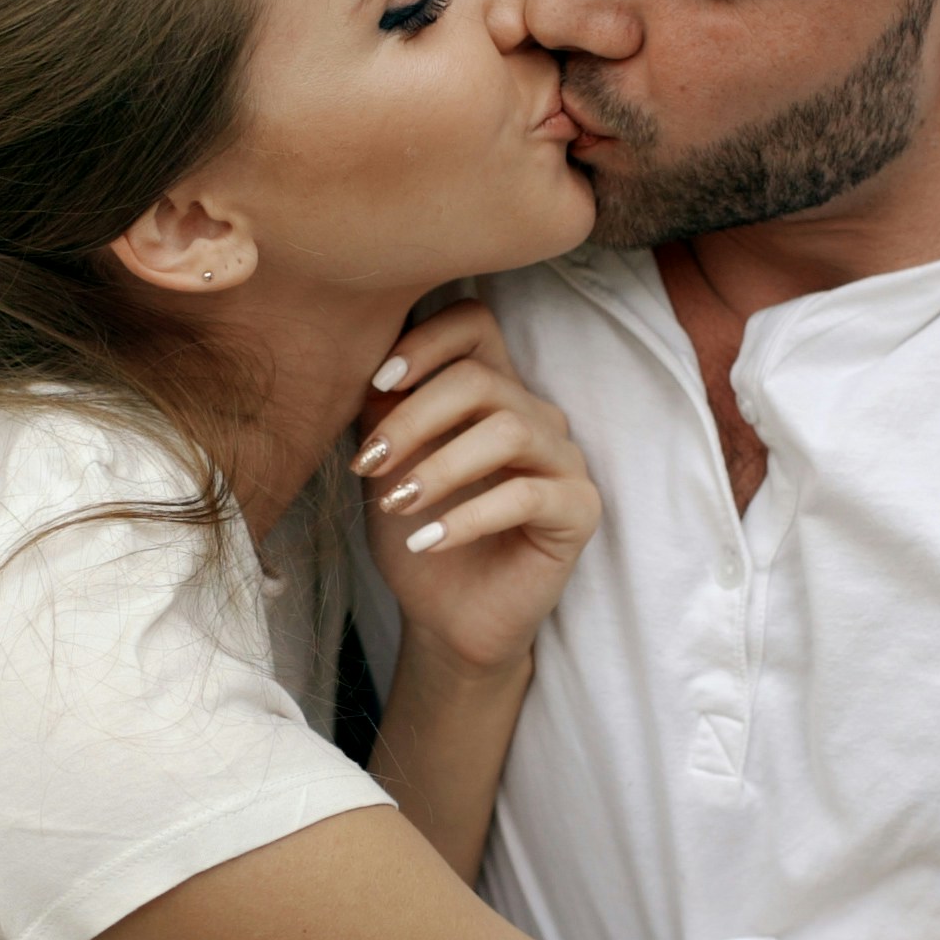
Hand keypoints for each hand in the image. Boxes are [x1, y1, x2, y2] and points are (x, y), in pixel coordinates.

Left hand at [356, 300, 600, 675]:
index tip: (378, 381)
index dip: (427, 340)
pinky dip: (468, 517)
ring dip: (440, 466)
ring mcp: (563, 461)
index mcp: (491, 389)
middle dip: (414, 418)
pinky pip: (528, 496)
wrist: (443, 616)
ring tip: (396, 502)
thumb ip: (379, 409)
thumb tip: (360, 361)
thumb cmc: (415, 531)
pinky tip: (428, 541)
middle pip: (482, 378)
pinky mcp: (578, 512)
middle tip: (369, 463)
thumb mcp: (386, 463)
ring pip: (508, 430)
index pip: (474, 324)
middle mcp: (534, 415)